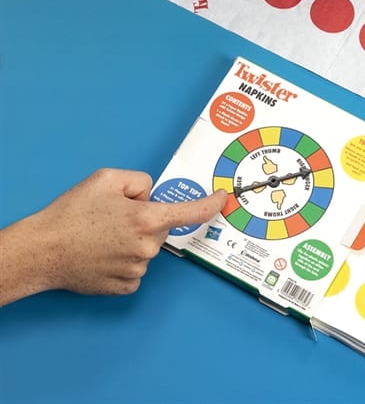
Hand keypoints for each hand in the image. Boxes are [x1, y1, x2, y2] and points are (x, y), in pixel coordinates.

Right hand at [26, 169, 225, 296]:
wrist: (42, 251)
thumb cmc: (72, 213)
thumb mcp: (107, 179)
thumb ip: (140, 181)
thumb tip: (151, 195)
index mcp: (147, 218)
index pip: (190, 212)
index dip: (210, 204)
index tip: (222, 200)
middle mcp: (147, 247)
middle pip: (160, 227)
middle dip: (145, 219)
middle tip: (113, 218)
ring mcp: (137, 269)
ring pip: (147, 248)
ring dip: (133, 240)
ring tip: (101, 237)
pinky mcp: (124, 286)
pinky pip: (136, 268)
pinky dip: (125, 260)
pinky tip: (103, 255)